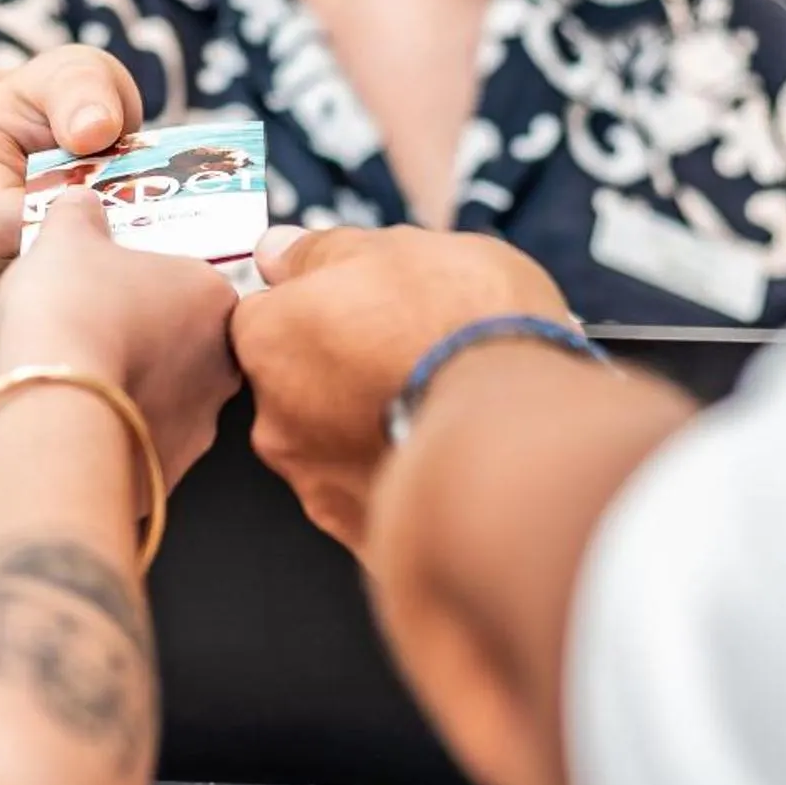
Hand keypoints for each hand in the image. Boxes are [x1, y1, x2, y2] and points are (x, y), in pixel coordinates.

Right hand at [0, 47, 143, 304]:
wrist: (45, 134)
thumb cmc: (56, 102)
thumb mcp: (76, 75)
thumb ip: (84, 92)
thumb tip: (93, 129)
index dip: (60, 220)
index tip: (104, 203)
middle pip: (12, 264)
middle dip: (72, 246)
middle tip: (119, 216)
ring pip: (29, 292)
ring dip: (77, 269)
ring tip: (106, 229)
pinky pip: (38, 306)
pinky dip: (73, 286)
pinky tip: (96, 253)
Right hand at [0, 189, 242, 486]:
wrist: (56, 408)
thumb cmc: (72, 313)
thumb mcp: (66, 234)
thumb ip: (80, 212)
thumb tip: (80, 204)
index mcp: (214, 297)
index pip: (182, 280)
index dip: (127, 280)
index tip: (92, 284)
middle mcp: (222, 364)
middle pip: (163, 338)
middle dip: (112, 331)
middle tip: (63, 325)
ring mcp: (199, 422)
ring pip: (144, 389)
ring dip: (100, 376)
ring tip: (44, 367)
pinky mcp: (168, 468)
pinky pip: (129, 435)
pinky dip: (96, 423)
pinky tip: (55, 411)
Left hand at [230, 226, 570, 561]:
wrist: (519, 436)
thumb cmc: (459, 326)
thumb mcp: (395, 249)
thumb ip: (321, 252)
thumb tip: (276, 249)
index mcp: (270, 339)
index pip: (266, 316)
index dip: (318, 305)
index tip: (365, 304)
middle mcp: (274, 419)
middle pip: (297, 384)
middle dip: (342, 371)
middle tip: (412, 353)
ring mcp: (316, 485)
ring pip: (334, 444)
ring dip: (369, 426)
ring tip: (439, 405)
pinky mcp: (362, 535)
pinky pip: (372, 493)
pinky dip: (398, 474)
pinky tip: (443, 451)